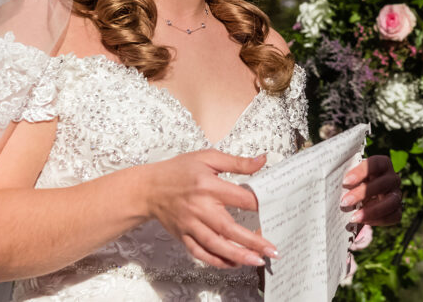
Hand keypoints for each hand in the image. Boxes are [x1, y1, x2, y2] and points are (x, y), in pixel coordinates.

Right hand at [144, 149, 277, 268]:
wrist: (148, 188)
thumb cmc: (179, 171)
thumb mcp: (208, 158)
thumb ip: (237, 162)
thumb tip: (262, 161)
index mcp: (208, 186)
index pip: (240, 198)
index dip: (259, 205)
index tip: (274, 211)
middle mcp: (200, 208)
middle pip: (229, 228)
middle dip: (252, 241)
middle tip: (271, 250)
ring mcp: (190, 225)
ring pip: (216, 244)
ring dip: (237, 255)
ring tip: (256, 261)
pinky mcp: (183, 236)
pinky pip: (201, 252)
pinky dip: (216, 261)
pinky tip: (232, 264)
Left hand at [340, 155, 402, 225]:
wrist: (360, 198)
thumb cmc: (353, 183)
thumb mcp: (350, 177)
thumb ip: (345, 178)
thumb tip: (329, 181)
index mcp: (382, 164)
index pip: (375, 164)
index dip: (361, 172)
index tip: (346, 181)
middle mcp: (392, 178)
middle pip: (384, 183)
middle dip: (363, 193)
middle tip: (345, 202)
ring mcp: (396, 194)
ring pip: (392, 201)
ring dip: (372, 210)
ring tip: (354, 217)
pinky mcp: (397, 209)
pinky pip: (394, 216)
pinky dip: (379, 220)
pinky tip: (364, 221)